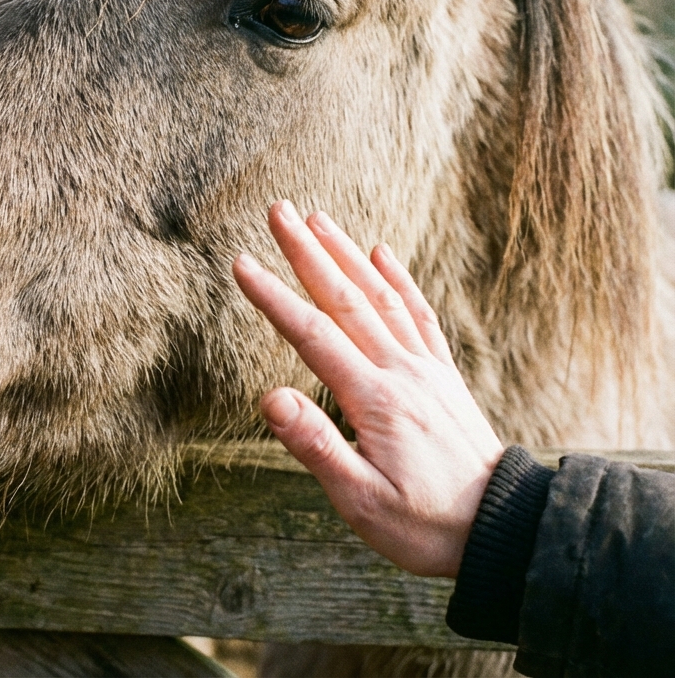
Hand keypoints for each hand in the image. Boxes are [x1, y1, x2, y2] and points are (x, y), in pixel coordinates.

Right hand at [232, 200, 503, 577]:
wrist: (501, 531)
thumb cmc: (424, 525)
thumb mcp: (359, 500)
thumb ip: (315, 445)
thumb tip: (270, 397)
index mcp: (375, 400)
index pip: (312, 336)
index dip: (273, 298)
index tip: (240, 263)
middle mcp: (402, 373)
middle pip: (346, 299)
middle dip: (308, 252)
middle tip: (278, 210)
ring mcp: (426, 370)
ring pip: (381, 296)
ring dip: (347, 254)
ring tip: (318, 217)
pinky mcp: (442, 377)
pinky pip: (418, 315)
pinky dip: (399, 279)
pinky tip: (382, 253)